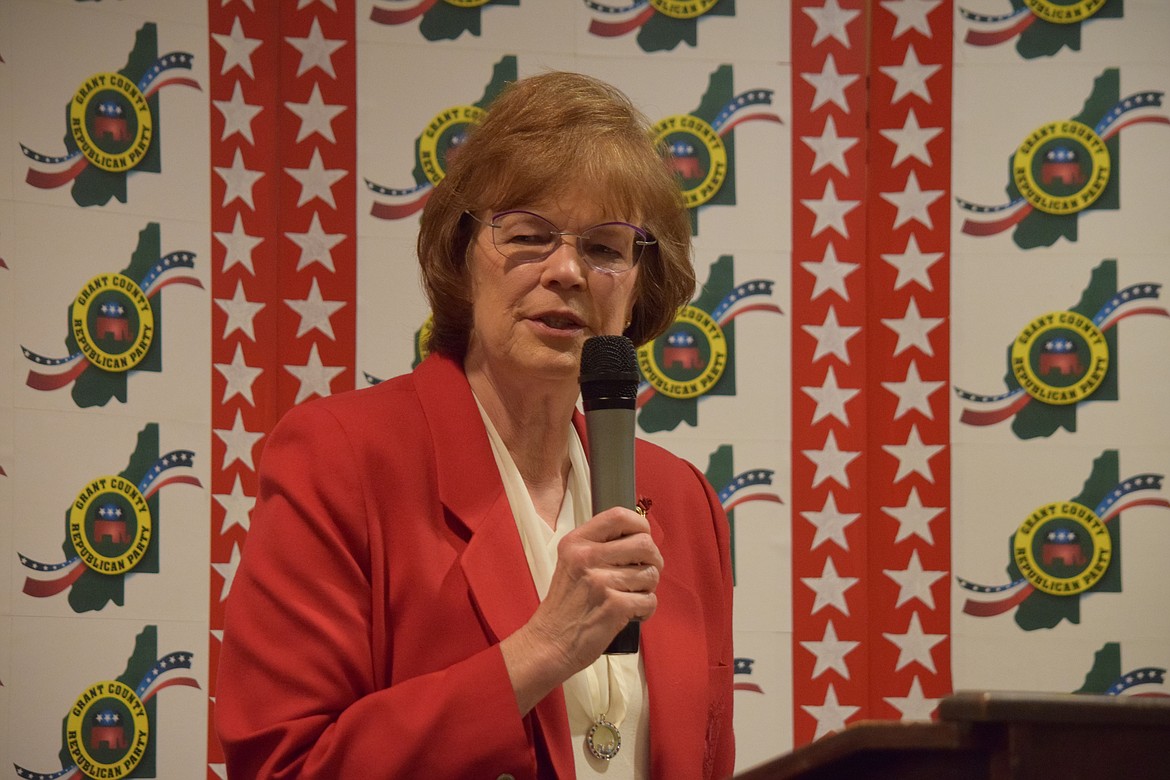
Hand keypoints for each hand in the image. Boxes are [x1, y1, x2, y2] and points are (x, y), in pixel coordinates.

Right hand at [500, 506, 661, 713]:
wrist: (549, 643)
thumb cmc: (565, 605)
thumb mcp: (571, 563)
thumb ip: (598, 547)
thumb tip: (640, 538)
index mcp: (576, 542)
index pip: (618, 516)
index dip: (640, 525)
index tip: (642, 538)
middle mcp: (587, 557)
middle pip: (644, 543)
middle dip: (653, 559)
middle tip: (646, 572)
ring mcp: (601, 581)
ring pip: (651, 574)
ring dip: (648, 588)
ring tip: (632, 596)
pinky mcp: (614, 606)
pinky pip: (650, 600)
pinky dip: (646, 609)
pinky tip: (631, 613)